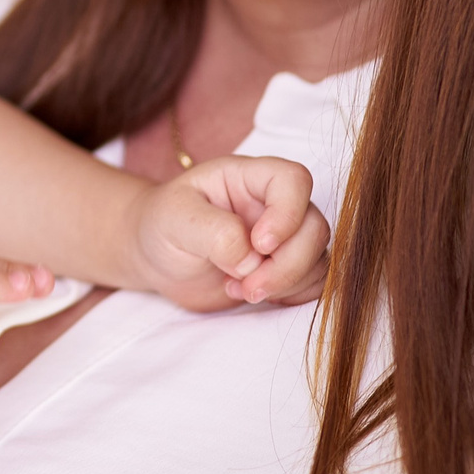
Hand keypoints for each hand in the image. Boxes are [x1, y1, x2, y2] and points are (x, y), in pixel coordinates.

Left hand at [122, 154, 329, 311]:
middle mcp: (272, 204)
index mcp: (248, 177)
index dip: (287, 214)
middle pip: (313, 226)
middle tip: (248, 286)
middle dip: (287, 264)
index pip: (293, 180)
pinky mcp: (285, 269)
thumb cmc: (162, 225)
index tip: (258, 245)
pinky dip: (291, 296)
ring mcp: (284, 237)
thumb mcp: (175, 219)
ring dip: (286, 283)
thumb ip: (213, 231)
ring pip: (317, 258)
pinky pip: (314, 283)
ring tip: (240, 290)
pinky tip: (252, 295)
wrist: (156, 257)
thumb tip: (251, 258)